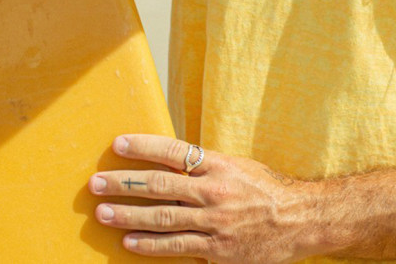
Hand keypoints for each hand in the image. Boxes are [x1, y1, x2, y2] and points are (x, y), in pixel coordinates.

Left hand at [89, 134, 316, 261]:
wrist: (299, 219)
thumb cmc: (265, 188)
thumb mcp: (238, 166)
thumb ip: (206, 166)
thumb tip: (169, 161)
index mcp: (220, 164)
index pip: (175, 151)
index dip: (144, 147)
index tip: (118, 144)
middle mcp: (215, 192)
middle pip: (161, 185)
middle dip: (125, 183)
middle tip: (96, 183)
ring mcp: (215, 223)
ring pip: (163, 218)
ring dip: (129, 215)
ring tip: (103, 212)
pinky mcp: (217, 251)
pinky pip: (177, 248)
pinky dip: (150, 245)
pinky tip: (129, 241)